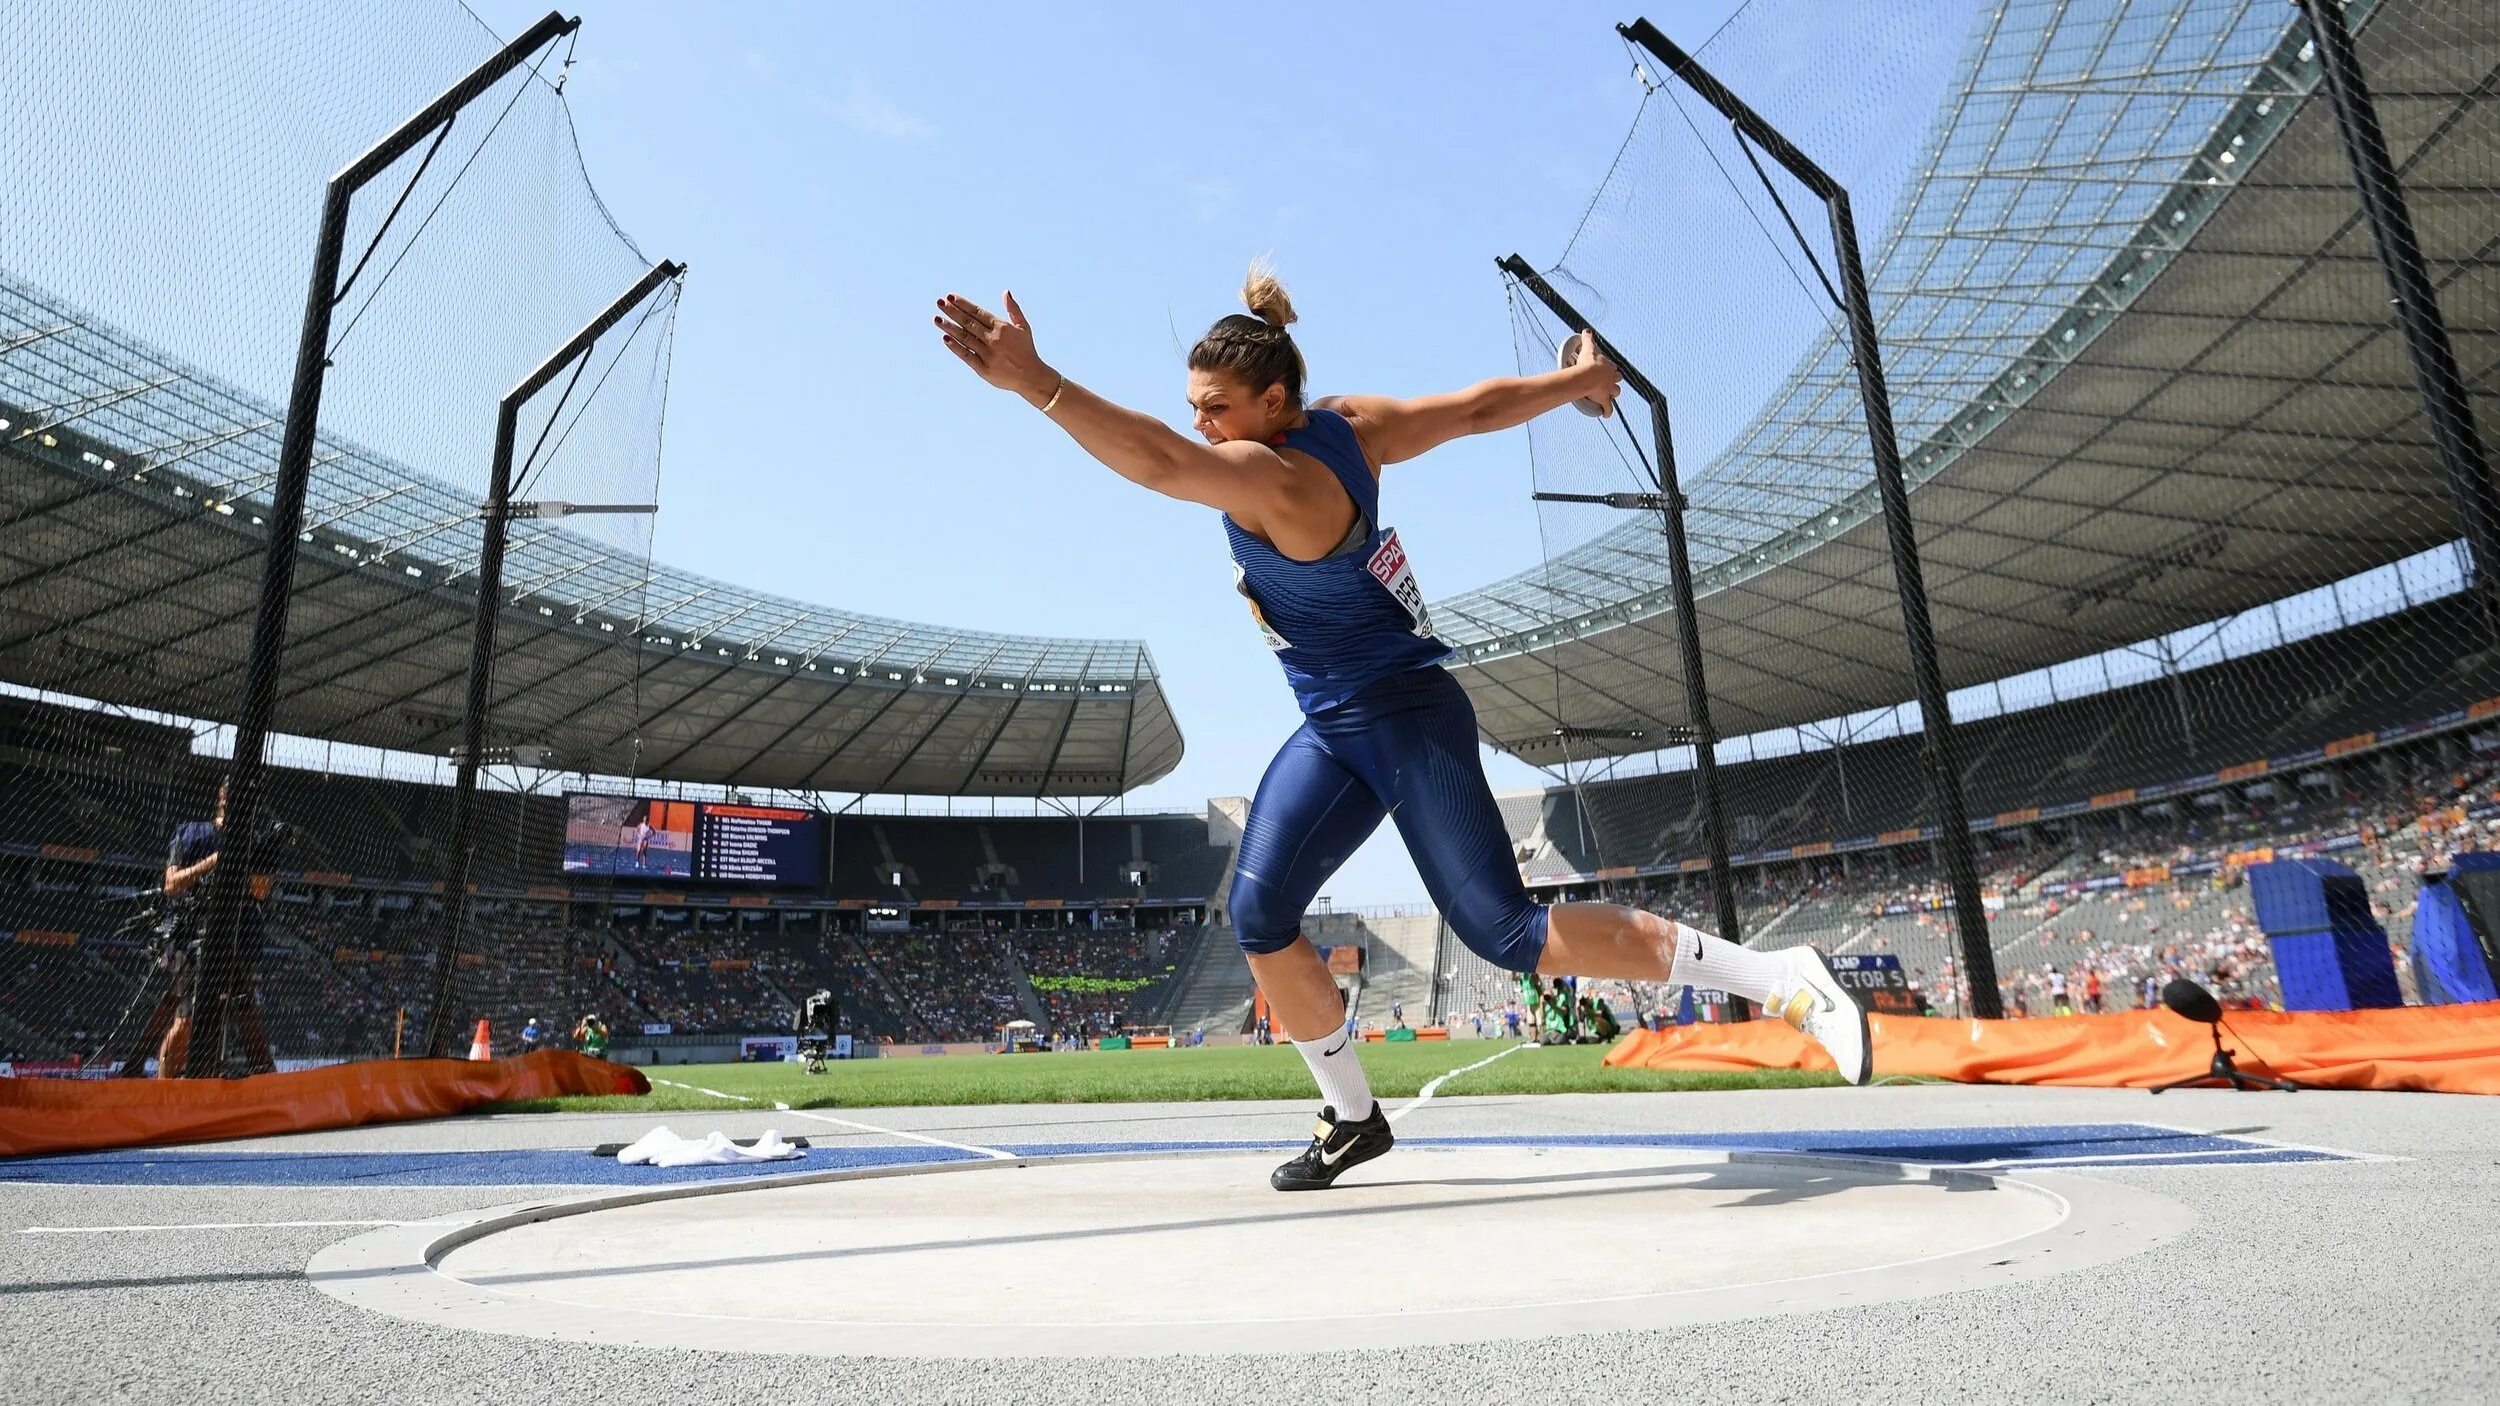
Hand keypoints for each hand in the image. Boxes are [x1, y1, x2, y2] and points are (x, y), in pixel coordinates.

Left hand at [935, 291, 1054, 400]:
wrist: (1031, 377)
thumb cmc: (1026, 350)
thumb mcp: (1023, 327)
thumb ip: (1014, 309)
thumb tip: (1006, 292)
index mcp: (1002, 327)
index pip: (978, 312)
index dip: (963, 304)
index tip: (950, 297)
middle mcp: (993, 339)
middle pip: (968, 323)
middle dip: (952, 312)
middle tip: (939, 303)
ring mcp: (987, 354)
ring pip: (964, 338)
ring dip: (949, 327)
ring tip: (937, 319)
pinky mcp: (983, 369)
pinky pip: (966, 355)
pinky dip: (955, 347)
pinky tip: (945, 338)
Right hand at [1574, 329, 1622, 418]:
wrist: (1587, 376)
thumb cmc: (1588, 363)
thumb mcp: (1588, 348)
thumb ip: (1587, 339)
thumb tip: (1586, 330)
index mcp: (1608, 366)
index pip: (1612, 367)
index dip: (1609, 369)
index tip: (1604, 370)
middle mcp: (1611, 378)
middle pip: (1617, 379)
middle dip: (1614, 380)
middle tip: (1607, 382)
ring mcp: (1609, 389)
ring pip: (1616, 392)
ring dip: (1613, 394)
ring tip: (1608, 396)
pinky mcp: (1605, 400)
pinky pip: (1608, 408)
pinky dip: (1607, 412)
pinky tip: (1606, 415)